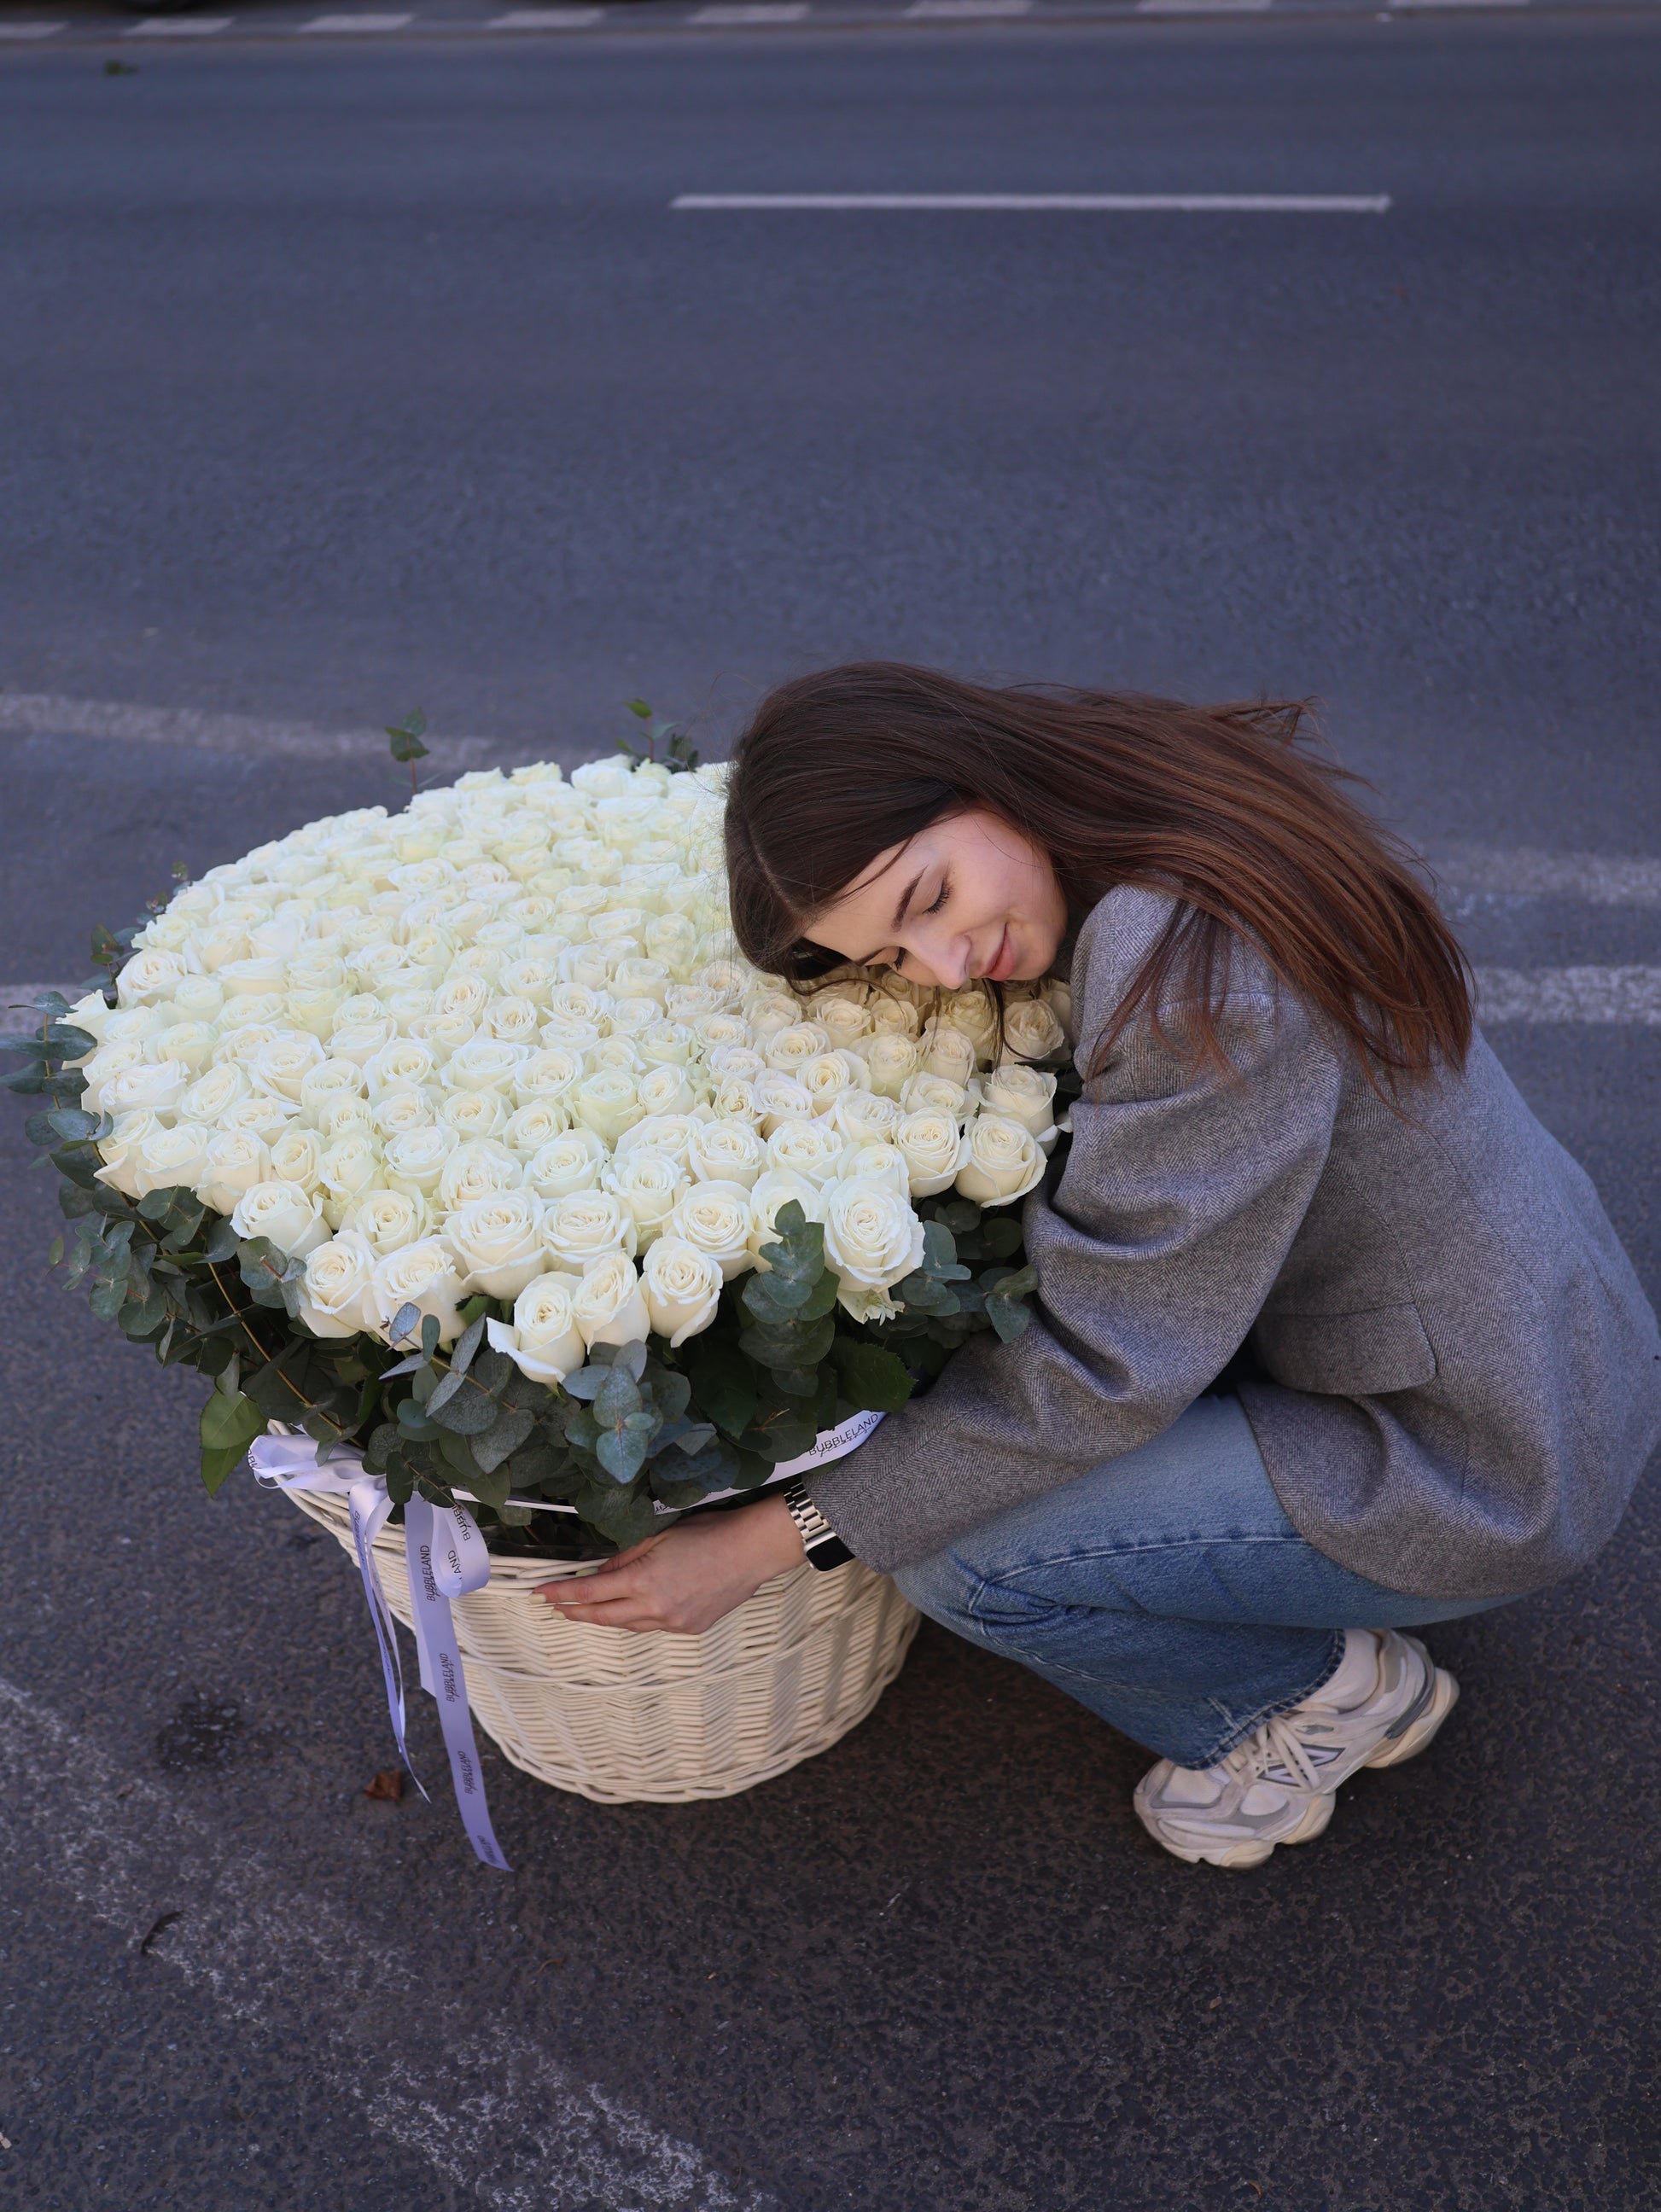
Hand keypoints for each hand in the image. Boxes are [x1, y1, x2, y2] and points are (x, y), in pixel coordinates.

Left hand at [535, 1494, 807, 1634]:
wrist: (752, 1552)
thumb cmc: (708, 1534)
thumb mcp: (659, 1537)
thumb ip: (625, 1558)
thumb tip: (601, 1574)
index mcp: (643, 1581)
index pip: (589, 1593)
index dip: (561, 1594)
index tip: (540, 1594)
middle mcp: (654, 1608)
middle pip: (602, 1616)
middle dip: (575, 1612)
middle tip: (556, 1607)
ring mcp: (673, 1622)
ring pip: (627, 1625)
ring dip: (605, 1617)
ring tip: (587, 1610)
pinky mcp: (689, 1628)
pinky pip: (652, 1626)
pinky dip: (636, 1618)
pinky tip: (631, 1609)